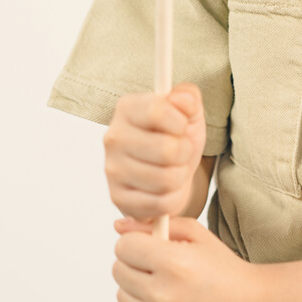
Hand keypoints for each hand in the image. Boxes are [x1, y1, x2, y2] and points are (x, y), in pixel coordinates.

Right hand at [103, 83, 206, 219]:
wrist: (170, 171)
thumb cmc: (177, 137)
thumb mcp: (188, 112)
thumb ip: (188, 97)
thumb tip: (182, 99)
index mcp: (127, 108)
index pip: (157, 111)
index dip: (180, 122)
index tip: (181, 126)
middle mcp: (113, 137)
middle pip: (166, 150)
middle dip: (185, 152)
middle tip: (181, 151)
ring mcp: (112, 170)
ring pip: (166, 179)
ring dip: (181, 176)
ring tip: (175, 168)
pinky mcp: (117, 198)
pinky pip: (161, 203)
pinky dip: (173, 198)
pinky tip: (167, 188)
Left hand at [113, 216, 266, 301]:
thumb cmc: (224, 269)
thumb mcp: (197, 235)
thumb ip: (155, 226)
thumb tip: (119, 226)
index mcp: (173, 263)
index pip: (124, 246)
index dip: (136, 242)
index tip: (150, 246)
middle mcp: (162, 295)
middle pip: (118, 270)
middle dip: (136, 263)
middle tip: (160, 267)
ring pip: (121, 296)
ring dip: (137, 289)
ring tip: (166, 287)